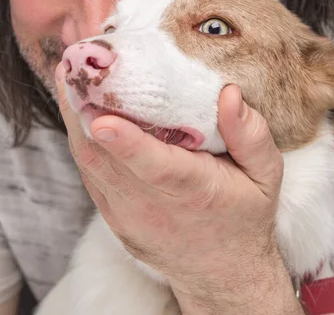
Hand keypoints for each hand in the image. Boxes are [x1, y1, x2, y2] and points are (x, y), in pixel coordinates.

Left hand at [55, 63, 303, 313]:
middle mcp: (153, 206)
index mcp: (194, 192)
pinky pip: (89, 173)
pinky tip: (77, 108)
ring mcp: (127, 215)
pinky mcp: (113, 216)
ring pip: (89, 163)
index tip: (103, 118)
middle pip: (107, 159)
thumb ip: (251, 135)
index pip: (157, 167)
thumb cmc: (244, 216)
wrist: (221, 271)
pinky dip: (80, 138)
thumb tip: (228, 94)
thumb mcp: (265, 176)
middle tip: (73, 62)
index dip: (128, 143)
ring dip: (73, 118)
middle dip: (83, 109)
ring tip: (68, 75)